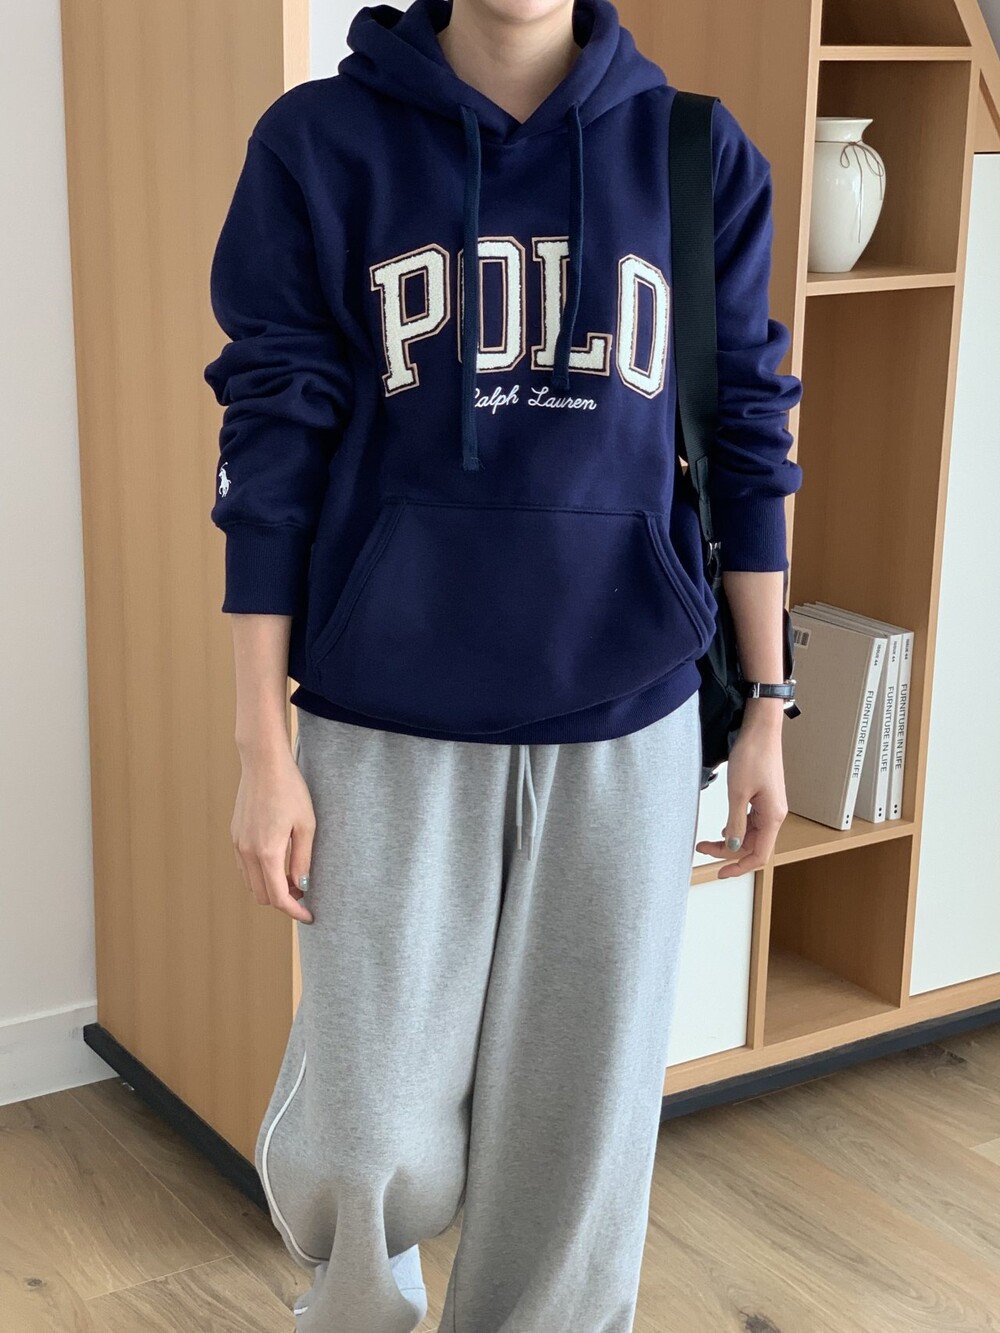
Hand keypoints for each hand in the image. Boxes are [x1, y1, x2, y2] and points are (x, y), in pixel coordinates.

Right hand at [231, 738, 315, 922]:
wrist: (263, 764)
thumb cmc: (290, 791)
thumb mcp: (306, 826)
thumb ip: (303, 860)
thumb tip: (302, 887)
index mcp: (267, 852)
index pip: (278, 897)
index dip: (295, 911)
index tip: (309, 917)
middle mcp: (247, 852)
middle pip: (262, 896)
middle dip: (284, 900)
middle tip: (305, 891)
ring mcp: (238, 844)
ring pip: (251, 884)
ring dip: (270, 888)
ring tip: (292, 877)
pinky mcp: (235, 836)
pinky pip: (245, 868)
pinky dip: (260, 875)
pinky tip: (278, 863)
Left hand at [695, 708, 788, 877]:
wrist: (760, 729)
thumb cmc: (753, 755)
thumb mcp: (738, 793)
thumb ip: (735, 823)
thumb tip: (731, 847)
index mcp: (773, 817)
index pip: (759, 855)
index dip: (739, 867)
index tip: (720, 873)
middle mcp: (774, 814)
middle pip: (753, 846)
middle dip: (727, 852)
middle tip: (702, 848)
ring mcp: (770, 806)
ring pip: (750, 834)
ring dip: (730, 840)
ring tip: (707, 840)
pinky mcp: (763, 797)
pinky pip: (751, 821)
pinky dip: (736, 828)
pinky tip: (723, 829)